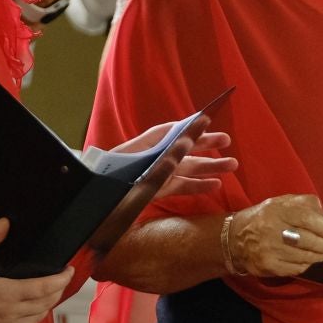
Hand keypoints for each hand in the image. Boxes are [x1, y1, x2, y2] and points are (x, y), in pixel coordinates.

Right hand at [0, 218, 72, 322]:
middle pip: (44, 305)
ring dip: (46, 308)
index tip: (69, 270)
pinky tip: (31, 316)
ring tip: (50, 294)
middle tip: (62, 279)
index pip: (44, 289)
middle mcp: (7, 314)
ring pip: (34, 321)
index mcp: (5, 294)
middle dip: (57, 291)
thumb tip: (6, 222)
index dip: (60, 280)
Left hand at [108, 120, 236, 199]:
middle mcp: (152, 158)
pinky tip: (214, 185)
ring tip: (232, 166)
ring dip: (208, 167)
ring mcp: (154, 175)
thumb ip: (163, 159)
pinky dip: (197, 185)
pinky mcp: (155, 191)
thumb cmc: (109, 184)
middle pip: (182, 148)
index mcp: (145, 147)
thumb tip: (186, 140)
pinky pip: (180, 186)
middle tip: (228, 141)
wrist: (90, 205)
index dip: (191, 125)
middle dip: (205, 145)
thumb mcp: (137, 171)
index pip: (172, 132)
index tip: (209, 118)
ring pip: (186, 168)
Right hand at [228, 194, 322, 277]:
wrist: (234, 239)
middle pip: (306, 239)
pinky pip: (295, 268)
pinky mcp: (268, 266)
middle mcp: (271, 230)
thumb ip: (302, 203)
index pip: (306, 218)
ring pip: (303, 256)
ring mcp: (269, 250)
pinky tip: (306, 260)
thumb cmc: (263, 218)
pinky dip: (305, 265)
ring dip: (317, 256)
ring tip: (321, 253)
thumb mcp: (279, 202)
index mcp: (276, 211)